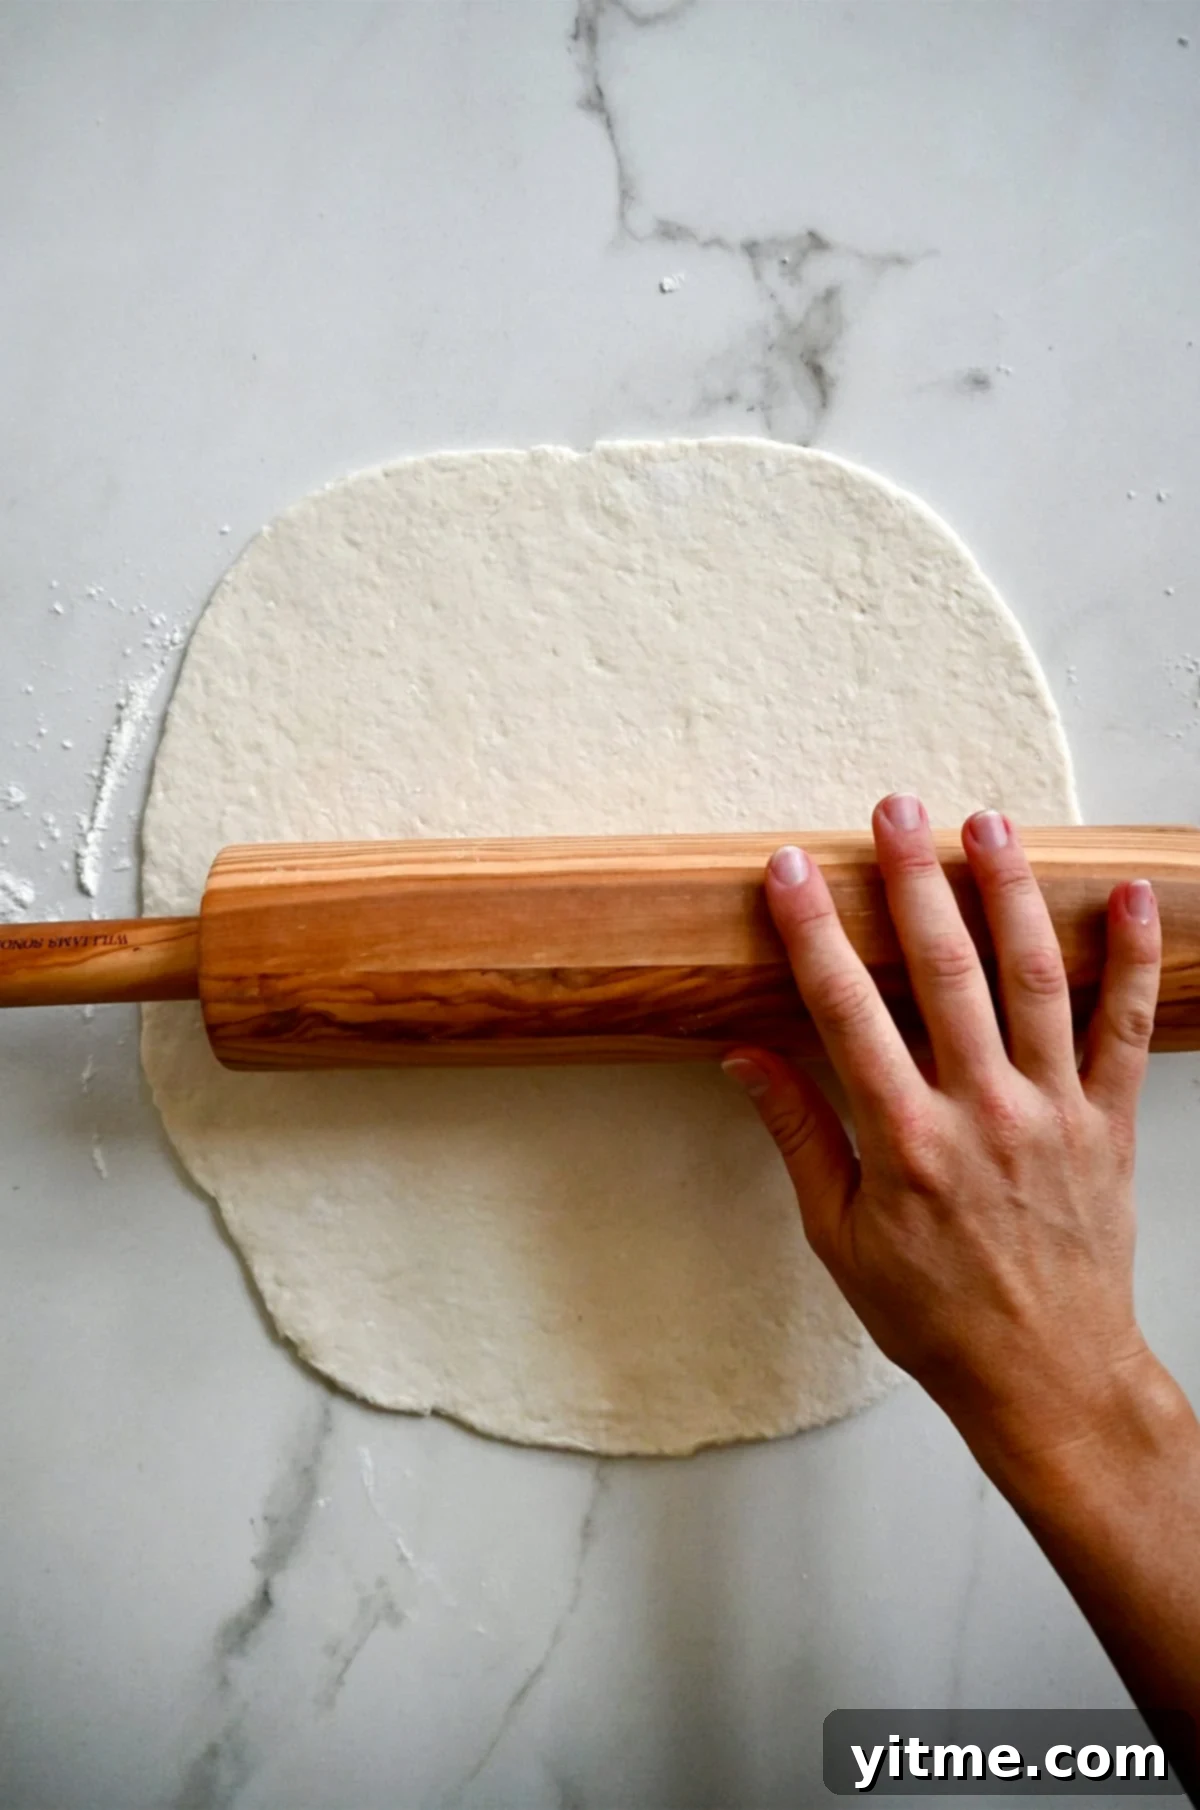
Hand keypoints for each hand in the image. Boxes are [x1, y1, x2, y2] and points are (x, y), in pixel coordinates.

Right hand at [724, 794, 1169, 1480]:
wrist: (1045, 1374)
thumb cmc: (933, 1314)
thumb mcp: (837, 1236)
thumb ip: (799, 1134)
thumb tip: (744, 1055)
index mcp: (903, 1141)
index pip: (846, 1009)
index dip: (814, 930)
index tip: (792, 868)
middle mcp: (980, 1113)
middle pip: (944, 971)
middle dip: (914, 881)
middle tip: (894, 811)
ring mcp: (1052, 1112)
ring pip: (1033, 981)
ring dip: (1009, 894)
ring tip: (988, 825)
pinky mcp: (1107, 1123)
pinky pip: (1127, 1030)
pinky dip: (1132, 960)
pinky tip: (1124, 897)